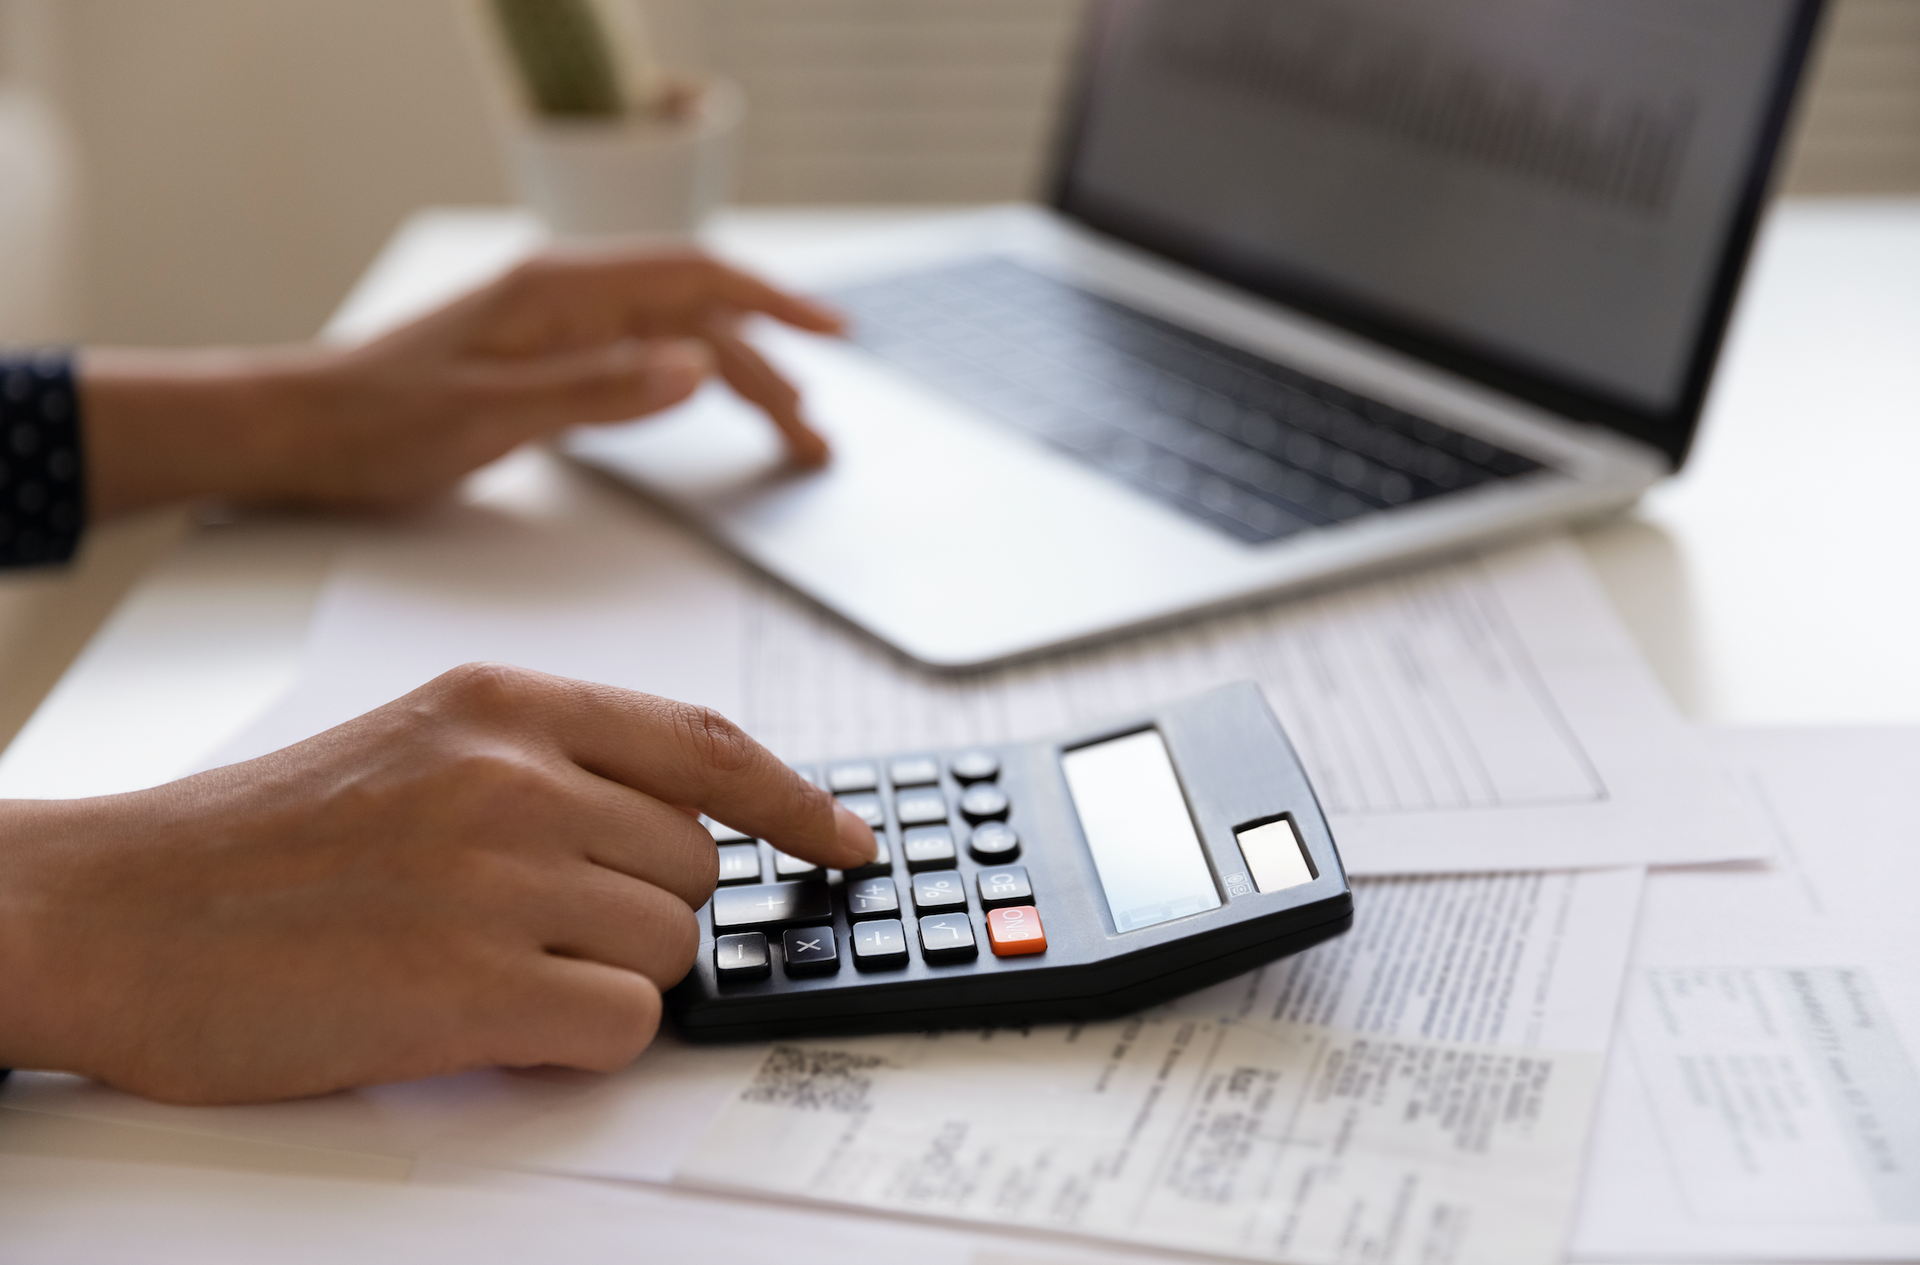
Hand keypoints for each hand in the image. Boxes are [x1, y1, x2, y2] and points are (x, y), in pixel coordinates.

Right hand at [0, 663, 875, 1103]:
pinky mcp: (470, 987)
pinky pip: (622, 1025)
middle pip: (697, 865)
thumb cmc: (264, 841)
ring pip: (669, 948)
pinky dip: (577, 1037)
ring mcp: (497, 879)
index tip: (848, 843)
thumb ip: (558, 764)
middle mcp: (515, 777)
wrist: (116, 909)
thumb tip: (691, 831)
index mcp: (507, 705)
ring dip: (603, 976)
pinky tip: (488, 1017)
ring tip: (488, 965)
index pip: (710, 745)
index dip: (799, 802)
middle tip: (541, 925)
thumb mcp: (421, 743)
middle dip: (644, 909)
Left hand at [79, 248, 845, 518]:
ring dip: (738, 385)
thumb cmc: (378, 422)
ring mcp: (558, 327)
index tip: (834, 333)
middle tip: (814, 442)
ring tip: (790, 436)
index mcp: (559, 291)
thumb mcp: (490, 414)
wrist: (300, 431)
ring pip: (676, 345)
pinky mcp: (546, 359)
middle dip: (769, 371)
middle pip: (698, 319)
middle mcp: (567, 297)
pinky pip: (642, 362)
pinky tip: (711, 407)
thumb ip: (597, 389)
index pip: (694, 278)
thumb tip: (699, 368)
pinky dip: (692, 387)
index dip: (772, 301)